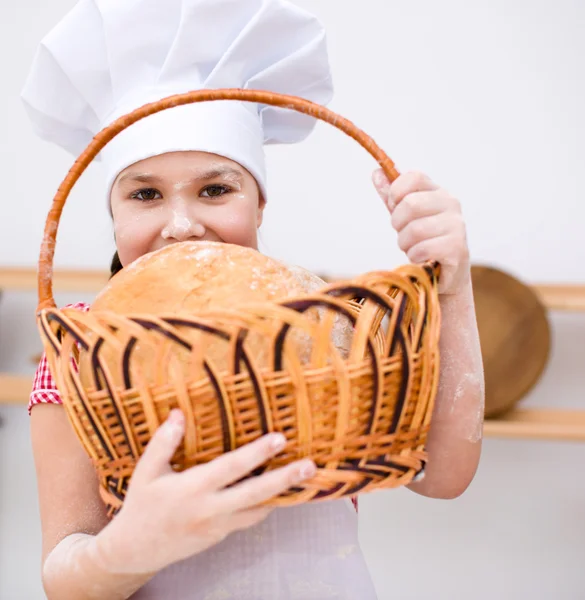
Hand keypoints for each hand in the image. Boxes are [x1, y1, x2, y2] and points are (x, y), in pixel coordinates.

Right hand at [95, 410, 314, 573]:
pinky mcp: (220, 536)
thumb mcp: (146, 472)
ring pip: (257, 510)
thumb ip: (164, 442)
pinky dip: (265, 506)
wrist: (135, 551)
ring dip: (281, 494)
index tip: (279, 439)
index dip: (257, 453)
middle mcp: (210, 509)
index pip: (232, 468)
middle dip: (285, 479)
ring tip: (304, 478)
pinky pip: (248, 519)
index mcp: (193, 489)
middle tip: (309, 465)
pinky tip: (277, 493)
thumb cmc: (141, 505)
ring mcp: (218, 526)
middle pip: (255, 493)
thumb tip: (178, 413)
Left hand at [373, 170, 470, 294]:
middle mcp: (451, 204)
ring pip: (414, 230)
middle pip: (410, 204)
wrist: (446, 273)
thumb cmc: (424, 241)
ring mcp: (457, 225)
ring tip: (414, 248)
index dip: (396, 193)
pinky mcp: (457, 248)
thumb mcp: (405, 217)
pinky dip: (415, 257)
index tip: (394, 208)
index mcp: (438, 192)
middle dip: (398, 224)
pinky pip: (422, 249)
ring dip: (406, 244)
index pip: (413, 177)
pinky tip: (422, 259)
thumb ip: (392, 197)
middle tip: (405, 235)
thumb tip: (376, 173)